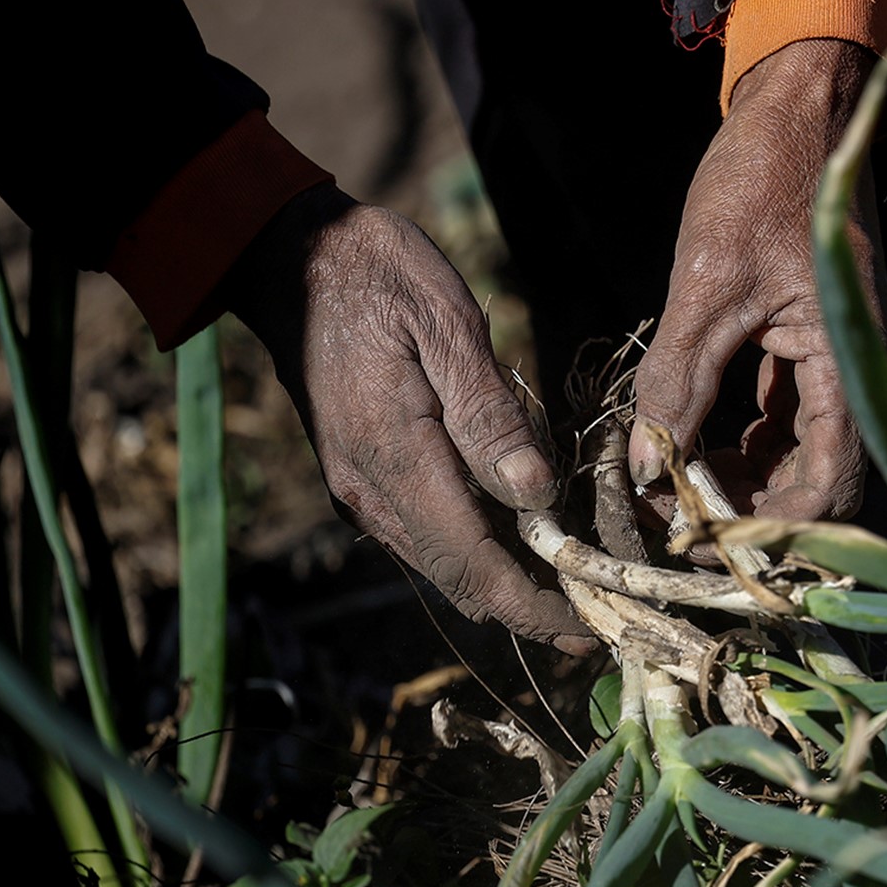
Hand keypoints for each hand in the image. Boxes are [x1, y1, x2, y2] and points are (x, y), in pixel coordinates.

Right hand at [223, 186, 594, 654]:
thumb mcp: (445, 324)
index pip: (473, 563)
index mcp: (395, 457)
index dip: (533, 607)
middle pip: (459, 579)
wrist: (287, 256)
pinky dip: (476, 548)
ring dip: (504, 580)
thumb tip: (535, 494)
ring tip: (573, 582)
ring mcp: (358, 487)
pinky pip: (424, 533)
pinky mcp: (359, 474)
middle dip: (529, 607)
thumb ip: (488, 414)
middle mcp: (369, 490)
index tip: (588, 630)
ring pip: (441, 562)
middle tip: (599, 615)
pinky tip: (522, 532)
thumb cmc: (377, 275)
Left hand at [629, 38, 886, 522]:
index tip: (703, 540)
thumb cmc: (763, 184)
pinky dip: (738, 440)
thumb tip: (647, 470)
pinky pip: (781, 418)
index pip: (831, 488)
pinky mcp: (810, 350)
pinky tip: (688, 441)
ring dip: (739, 479)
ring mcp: (836, 365)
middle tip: (673, 520)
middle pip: (816, 484)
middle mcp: (857, 378)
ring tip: (669, 482)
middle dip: (749, 512)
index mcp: (850, 367)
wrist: (797, 112)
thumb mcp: (708, 284)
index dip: (771, 530)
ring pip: (795, 456)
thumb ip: (679, 382)